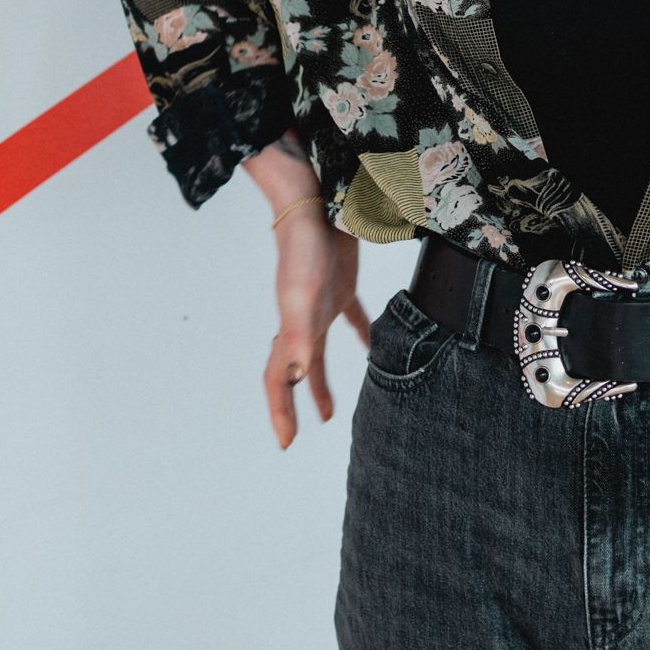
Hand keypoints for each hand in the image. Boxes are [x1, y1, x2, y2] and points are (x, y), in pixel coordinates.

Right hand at [263, 201, 369, 447]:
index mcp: (290, 330)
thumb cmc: (306, 251)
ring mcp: (319, 305)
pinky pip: (351, 319)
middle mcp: (300, 322)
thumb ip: (296, 336)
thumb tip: (294, 375)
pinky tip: (372, 346)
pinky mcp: (340, 287)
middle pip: (291, 372)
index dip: (280, 412)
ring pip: (316, 354)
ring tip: (328, 412)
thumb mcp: (303, 297)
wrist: (316, 206)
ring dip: (318, 383)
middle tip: (296, 435)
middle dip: (292, 405)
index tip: (286, 443)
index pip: (278, 379)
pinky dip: (360, 336)